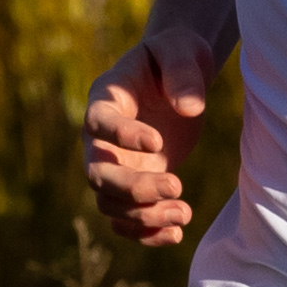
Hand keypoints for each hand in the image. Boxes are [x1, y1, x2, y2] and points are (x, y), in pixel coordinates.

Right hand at [84, 27, 214, 245]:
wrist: (177, 74)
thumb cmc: (175, 56)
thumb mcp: (181, 52)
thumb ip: (183, 75)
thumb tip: (189, 110)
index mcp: (105, 99)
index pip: (100, 123)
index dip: (122, 136)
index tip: (158, 143)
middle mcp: (100, 138)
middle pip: (98, 174)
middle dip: (133, 188)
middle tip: (176, 186)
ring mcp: (115, 164)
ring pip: (110, 203)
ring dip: (143, 216)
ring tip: (184, 214)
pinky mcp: (133, 183)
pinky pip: (126, 218)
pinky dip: (146, 232)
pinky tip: (176, 234)